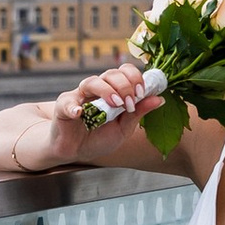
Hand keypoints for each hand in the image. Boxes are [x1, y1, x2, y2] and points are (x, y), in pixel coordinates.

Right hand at [20, 63, 153, 168]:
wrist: (78, 152)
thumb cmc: (100, 137)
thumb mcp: (124, 128)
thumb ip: (138, 113)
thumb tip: (160, 99)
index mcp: (113, 91)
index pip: (125, 72)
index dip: (135, 78)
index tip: (142, 93)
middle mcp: (97, 89)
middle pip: (111, 74)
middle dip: (124, 85)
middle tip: (130, 103)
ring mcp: (79, 96)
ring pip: (92, 82)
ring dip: (106, 91)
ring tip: (115, 104)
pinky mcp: (63, 107)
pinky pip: (67, 102)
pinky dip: (73, 107)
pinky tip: (79, 113)